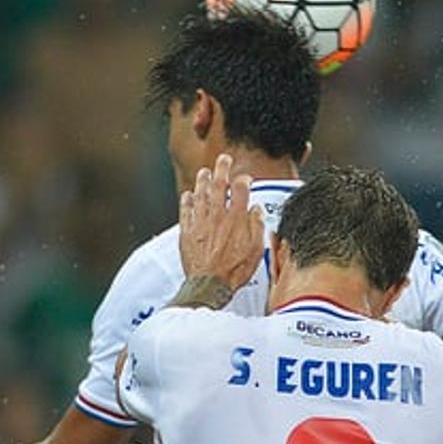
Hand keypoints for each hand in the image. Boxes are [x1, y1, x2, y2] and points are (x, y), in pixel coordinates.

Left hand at [177, 153, 264, 287]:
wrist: (209, 284)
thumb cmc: (234, 270)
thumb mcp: (255, 250)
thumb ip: (257, 226)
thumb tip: (255, 210)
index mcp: (236, 219)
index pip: (241, 189)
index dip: (244, 180)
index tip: (245, 179)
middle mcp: (217, 215)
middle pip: (219, 184)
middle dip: (222, 168)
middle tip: (224, 160)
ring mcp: (200, 221)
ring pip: (200, 192)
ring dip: (203, 179)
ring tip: (205, 172)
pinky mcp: (187, 230)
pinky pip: (185, 208)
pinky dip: (187, 199)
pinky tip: (189, 195)